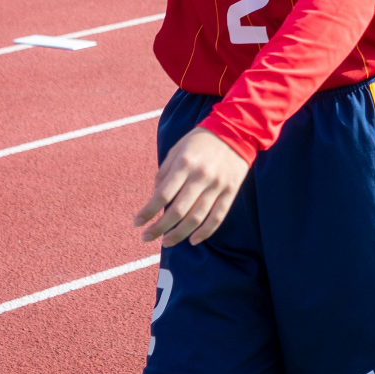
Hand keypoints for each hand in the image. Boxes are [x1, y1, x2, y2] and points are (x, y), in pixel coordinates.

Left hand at [134, 127, 248, 246]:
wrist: (237, 131)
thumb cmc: (201, 141)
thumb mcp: (177, 150)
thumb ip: (164, 173)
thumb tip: (155, 198)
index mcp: (185, 164)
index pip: (162, 195)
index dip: (147, 212)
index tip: (137, 223)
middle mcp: (201, 176)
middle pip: (178, 211)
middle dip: (159, 228)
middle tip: (146, 237)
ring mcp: (217, 185)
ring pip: (196, 217)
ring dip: (179, 234)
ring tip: (166, 242)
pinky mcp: (231, 190)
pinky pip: (218, 216)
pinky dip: (205, 232)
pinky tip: (193, 240)